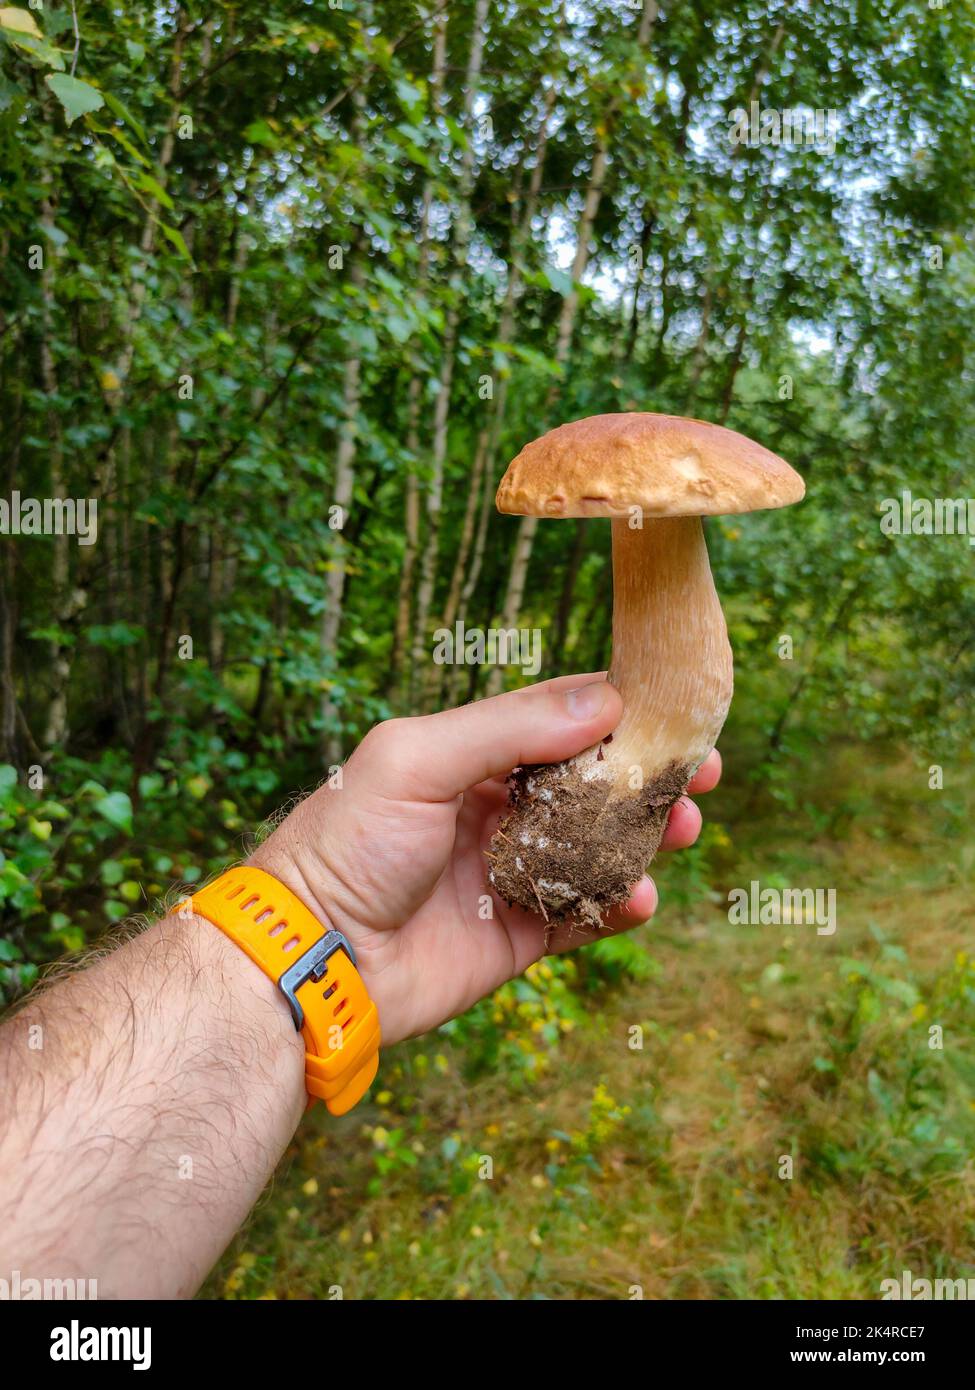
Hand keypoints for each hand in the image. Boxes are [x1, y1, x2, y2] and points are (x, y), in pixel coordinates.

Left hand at [250, 674, 720, 1045]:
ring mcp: (507, 875)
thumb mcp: (416, 760)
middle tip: (699, 776)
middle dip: (645, 779)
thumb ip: (508, 727)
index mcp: (465, 757)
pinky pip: (582, 916)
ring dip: (643, 839)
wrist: (312, 959)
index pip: (556, 723)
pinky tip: (639, 898)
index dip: (619, 716)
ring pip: (596, 850)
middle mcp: (491, 811)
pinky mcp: (515, 937)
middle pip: (589, 787)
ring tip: (679, 832)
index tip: (675, 710)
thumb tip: (606, 699)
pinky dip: (618, 906)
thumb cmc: (347, 843)